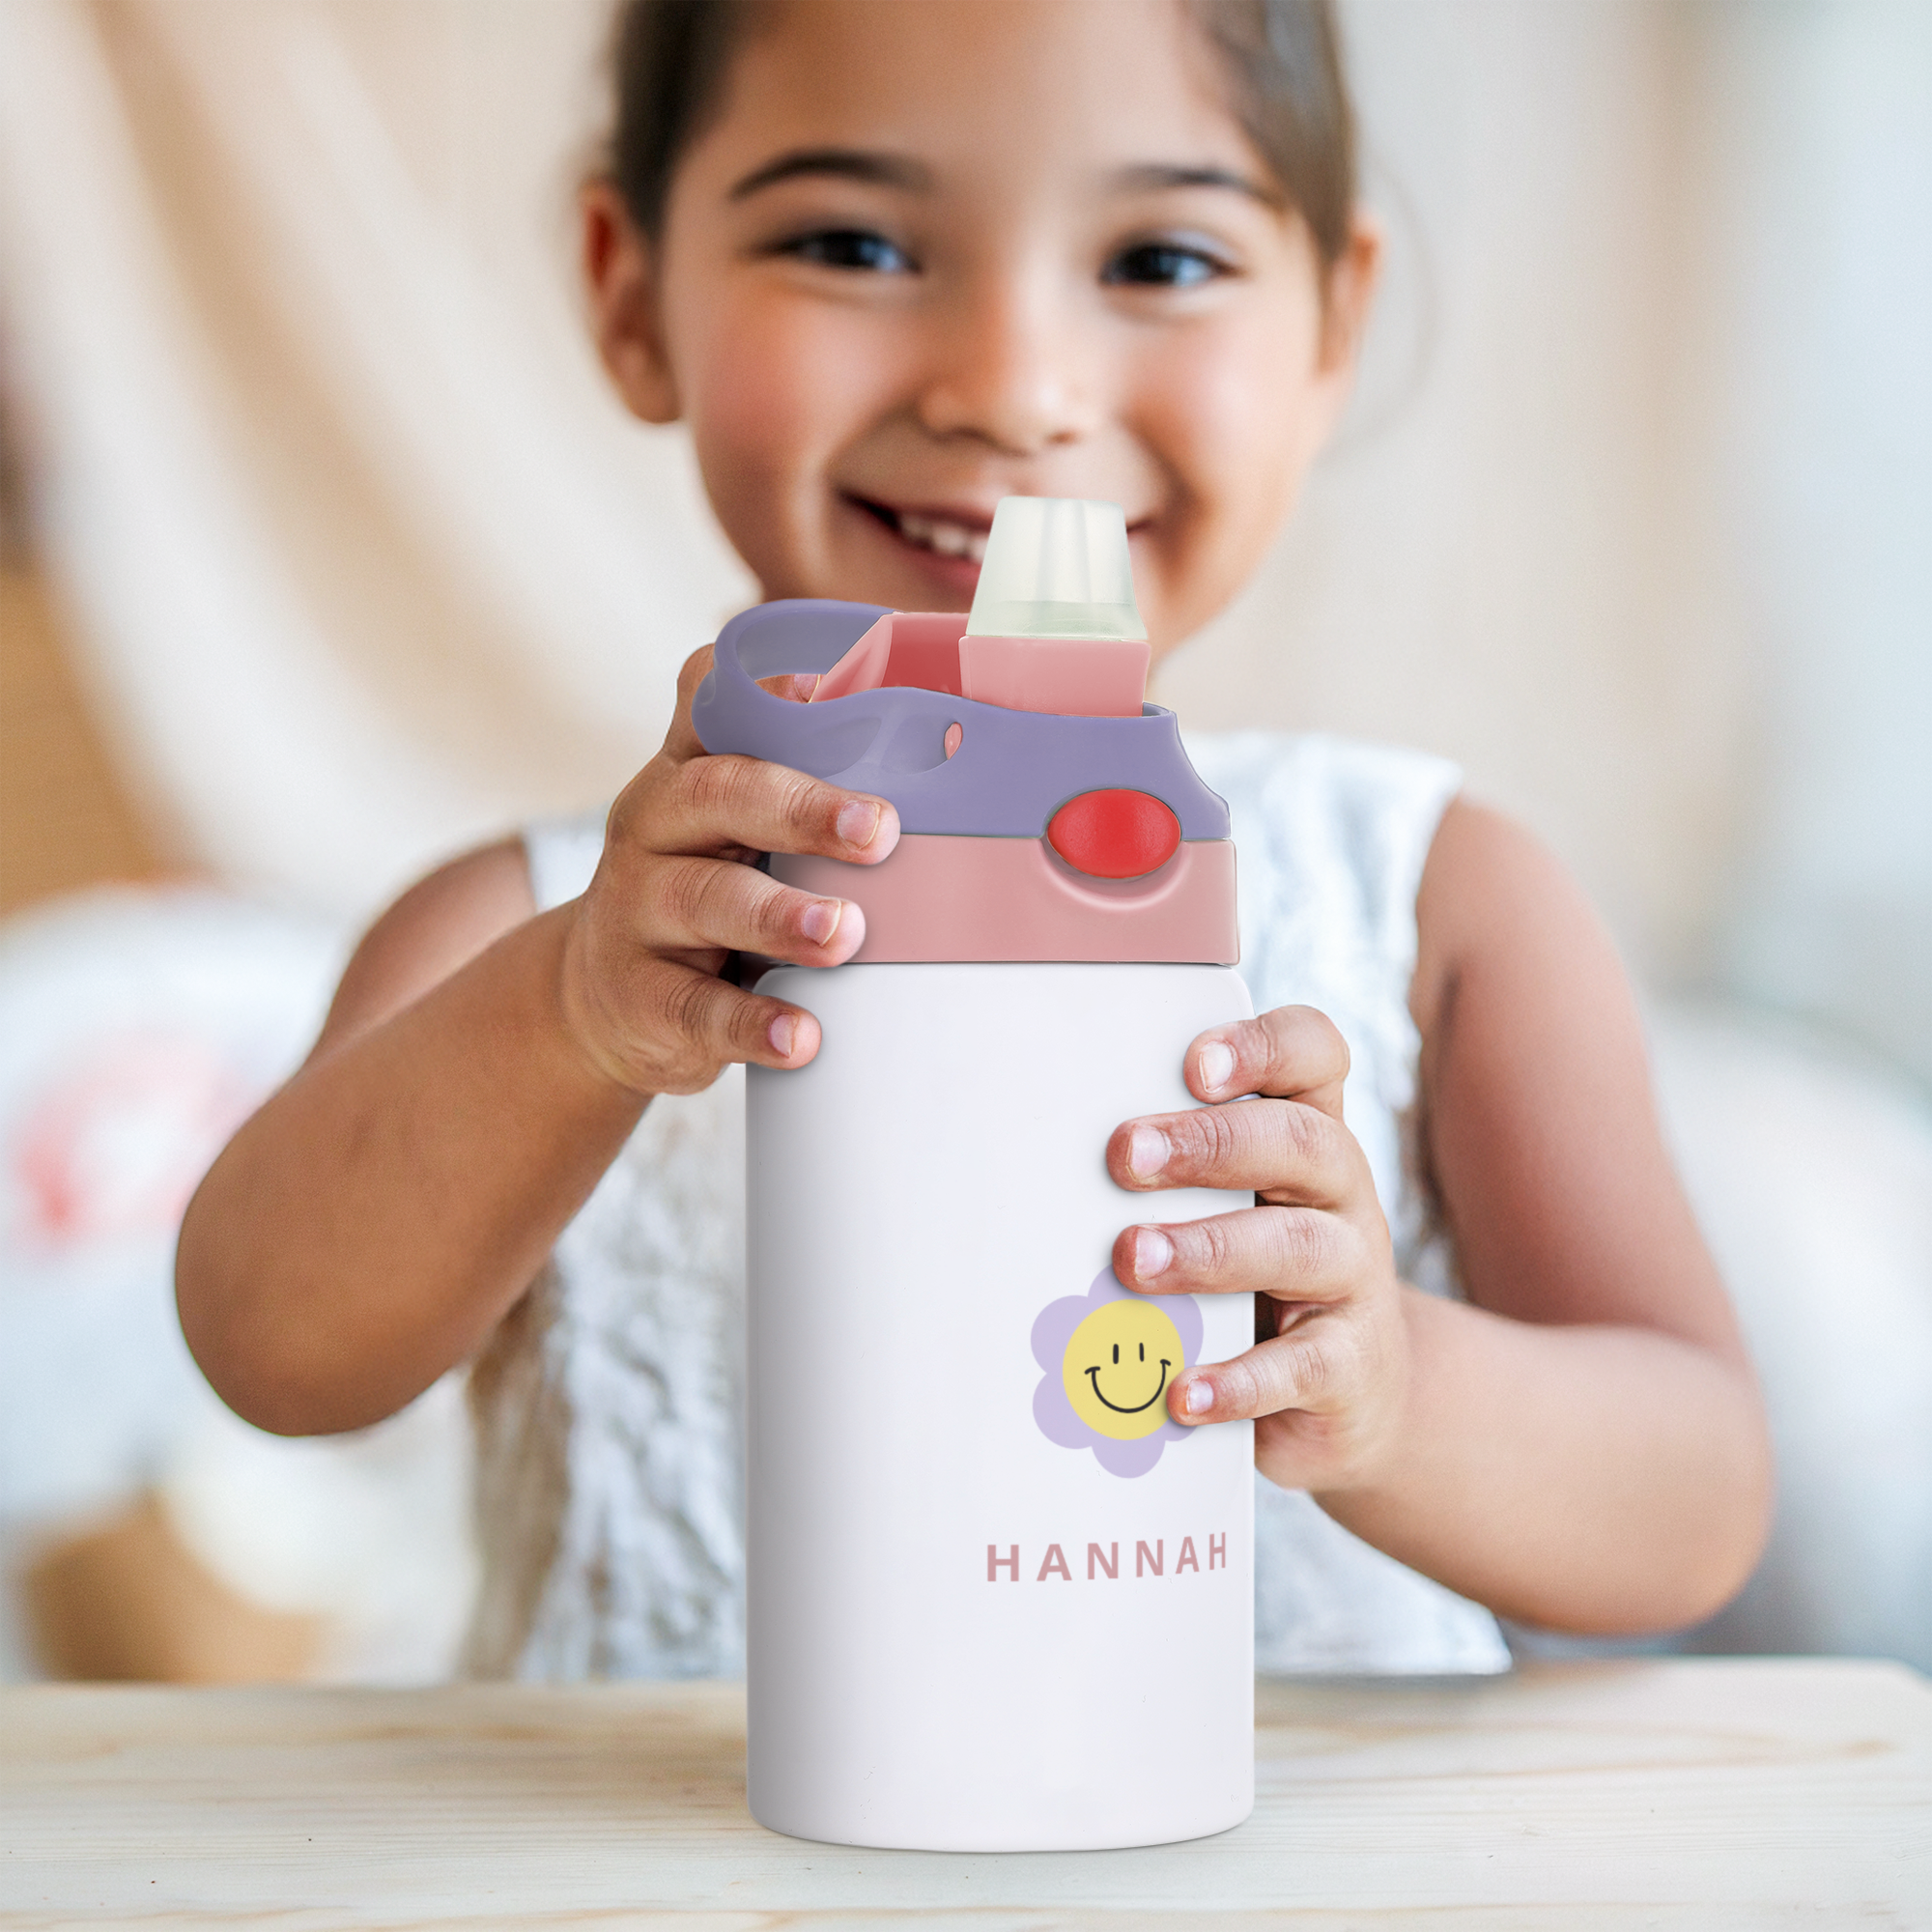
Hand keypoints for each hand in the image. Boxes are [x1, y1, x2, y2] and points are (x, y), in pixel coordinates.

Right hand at [558, 648, 898, 1094]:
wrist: (602, 1001)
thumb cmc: (695, 889)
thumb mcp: (719, 822)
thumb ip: (775, 761)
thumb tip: (851, 695)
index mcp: (684, 776)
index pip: (712, 715)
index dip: (769, 702)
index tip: (827, 697)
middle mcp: (649, 831)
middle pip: (714, 800)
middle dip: (800, 811)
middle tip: (879, 832)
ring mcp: (636, 916)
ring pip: (705, 903)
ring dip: (779, 917)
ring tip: (842, 934)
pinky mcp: (641, 1001)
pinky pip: (697, 1010)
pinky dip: (752, 1024)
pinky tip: (802, 1037)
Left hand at [1106, 1006, 1408, 1494]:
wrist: (1351, 1394)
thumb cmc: (1254, 1277)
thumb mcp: (1227, 1207)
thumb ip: (1162, 1175)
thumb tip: (1029, 1166)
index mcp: (1306, 1137)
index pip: (1313, 1055)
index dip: (1263, 1048)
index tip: (1194, 1066)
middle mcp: (1340, 1195)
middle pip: (1299, 1144)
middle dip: (1208, 1144)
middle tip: (1124, 1154)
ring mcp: (1353, 1279)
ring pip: (1294, 1247)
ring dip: (1207, 1250)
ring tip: (1132, 1259)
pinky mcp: (1350, 1366)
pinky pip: (1300, 1367)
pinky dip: (1237, 1381)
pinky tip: (1180, 1391)